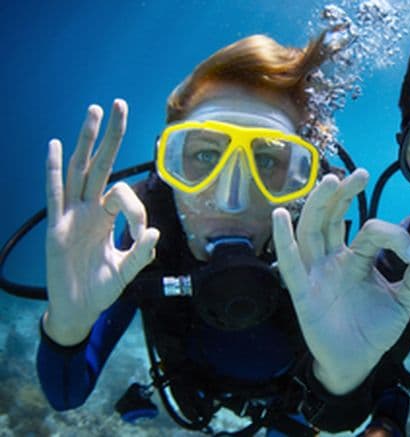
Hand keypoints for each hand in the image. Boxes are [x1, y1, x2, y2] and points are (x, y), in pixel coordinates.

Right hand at [43, 100, 159, 345]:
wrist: (78, 310)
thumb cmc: (102, 289)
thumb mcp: (127, 271)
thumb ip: (140, 253)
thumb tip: (154, 231)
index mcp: (108, 217)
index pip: (123, 194)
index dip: (136, 208)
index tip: (141, 233)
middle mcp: (89, 210)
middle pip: (100, 164)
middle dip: (111, 136)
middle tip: (120, 104)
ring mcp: (71, 216)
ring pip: (78, 170)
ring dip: (86, 141)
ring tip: (94, 112)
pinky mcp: (55, 227)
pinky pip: (55, 194)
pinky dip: (54, 170)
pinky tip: (55, 146)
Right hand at [272, 170, 409, 394]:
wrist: (357, 362)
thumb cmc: (375, 330)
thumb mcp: (404, 305)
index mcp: (357, 259)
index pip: (370, 232)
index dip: (393, 236)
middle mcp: (334, 260)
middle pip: (332, 218)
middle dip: (343, 194)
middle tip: (358, 173)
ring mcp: (316, 274)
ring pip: (312, 232)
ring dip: (318, 205)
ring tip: (329, 181)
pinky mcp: (303, 293)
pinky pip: (291, 265)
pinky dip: (283, 241)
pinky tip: (281, 216)